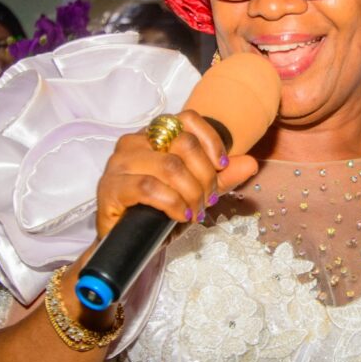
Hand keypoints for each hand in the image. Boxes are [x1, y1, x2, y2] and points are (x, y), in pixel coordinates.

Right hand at [95, 110, 257, 239]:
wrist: (128, 242)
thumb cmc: (159, 211)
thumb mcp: (196, 191)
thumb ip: (221, 177)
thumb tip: (250, 163)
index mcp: (154, 134)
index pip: (188, 118)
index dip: (212, 141)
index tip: (222, 165)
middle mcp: (135, 141)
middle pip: (184, 144)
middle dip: (205, 176)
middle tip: (208, 199)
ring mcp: (119, 162)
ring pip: (170, 166)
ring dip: (191, 192)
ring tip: (195, 210)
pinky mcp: (110, 186)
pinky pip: (149, 187)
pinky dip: (173, 203)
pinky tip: (180, 215)